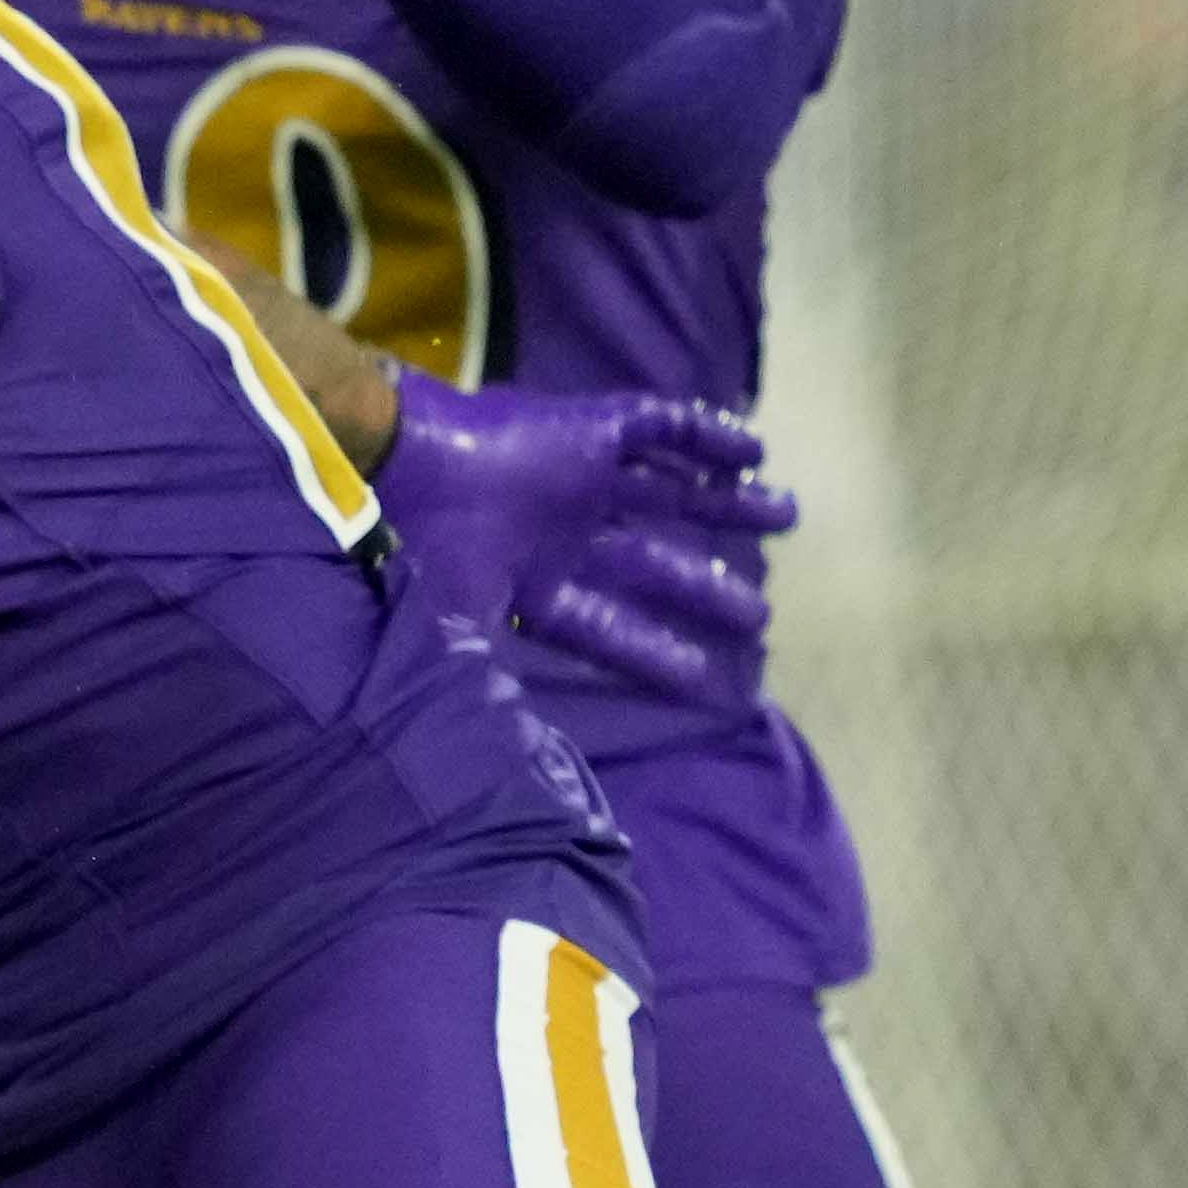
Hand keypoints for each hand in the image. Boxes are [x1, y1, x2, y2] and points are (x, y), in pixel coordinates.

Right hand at [377, 373, 794, 703]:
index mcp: (533, 581)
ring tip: (787, 514)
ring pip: (668, 493)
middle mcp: (562, 532)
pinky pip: (660, 426)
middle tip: (759, 617)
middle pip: (651, 561)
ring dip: (725, 504)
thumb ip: (495, 690)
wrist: (399, 467)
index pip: (606, 626)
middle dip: (705, 588)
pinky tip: (754, 451)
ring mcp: (577, 478)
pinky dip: (707, 436)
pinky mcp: (587, 428)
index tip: (709, 682)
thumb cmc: (427, 554)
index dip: (654, 653)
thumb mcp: (459, 637)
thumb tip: (525, 761)